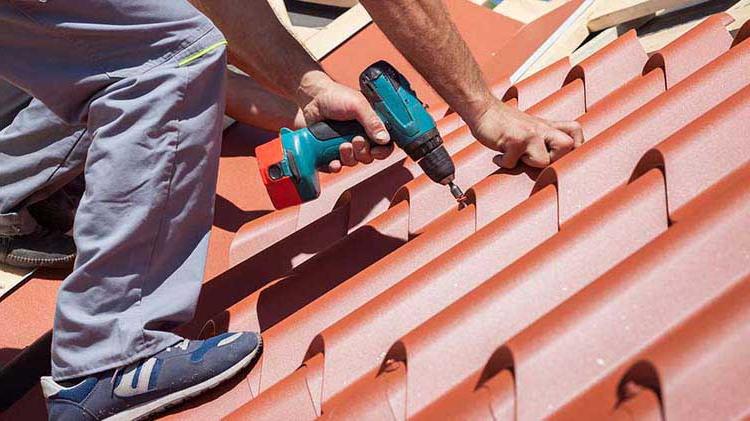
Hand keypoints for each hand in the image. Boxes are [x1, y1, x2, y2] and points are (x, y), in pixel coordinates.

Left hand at [298, 72, 393, 171]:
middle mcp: (359, 137)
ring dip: (349, 157)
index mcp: (370, 127)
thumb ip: (372, 122)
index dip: (382, 152)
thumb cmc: (336, 96)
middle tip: (356, 141)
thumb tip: (384, 140)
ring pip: (353, 162)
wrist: (311, 97)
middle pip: (368, 157)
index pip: (384, 146)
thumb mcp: (358, 105)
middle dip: (363, 152)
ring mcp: (343, 145)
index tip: (375, 151)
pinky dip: (336, 166)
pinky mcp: (329, 151)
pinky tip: (334, 161)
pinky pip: (335, 165)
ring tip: (342, 145)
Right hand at [469, 100, 583, 167]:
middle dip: (555, 158)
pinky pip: (513, 163)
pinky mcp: (513, 141)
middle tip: (538, 158)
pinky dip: (504, 162)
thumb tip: (553, 160)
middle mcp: (542, 128)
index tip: (561, 155)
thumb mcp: (530, 126)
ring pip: (544, 160)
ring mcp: (528, 134)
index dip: (575, 146)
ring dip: (528, 163)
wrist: (483, 109)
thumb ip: (543, 138)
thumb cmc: (505, 123)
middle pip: (568, 145)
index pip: (576, 131)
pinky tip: (500, 155)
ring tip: (517, 156)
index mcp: (548, 126)